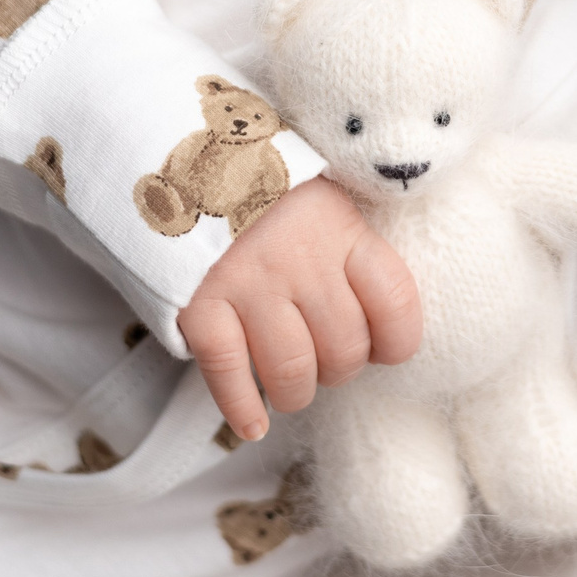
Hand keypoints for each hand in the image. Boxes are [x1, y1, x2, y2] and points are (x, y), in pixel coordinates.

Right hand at [177, 176, 419, 442]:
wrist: (178, 153)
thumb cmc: (264, 186)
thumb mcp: (325, 198)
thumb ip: (352, 248)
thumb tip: (382, 317)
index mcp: (341, 229)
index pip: (396, 302)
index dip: (397, 341)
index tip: (384, 346)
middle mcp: (301, 259)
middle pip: (344, 350)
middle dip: (339, 368)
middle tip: (324, 355)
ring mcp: (248, 283)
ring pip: (292, 371)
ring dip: (296, 391)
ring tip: (290, 382)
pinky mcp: (199, 304)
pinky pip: (228, 373)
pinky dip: (241, 407)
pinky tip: (252, 423)